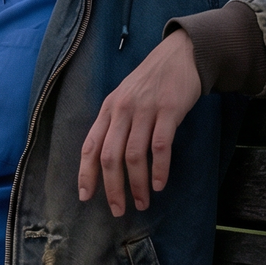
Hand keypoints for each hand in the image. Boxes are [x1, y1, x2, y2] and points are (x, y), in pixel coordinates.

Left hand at [77, 30, 202, 215]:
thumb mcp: (124, 98)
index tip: (85, 196)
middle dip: (112, 187)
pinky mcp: (169, 110)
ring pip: (135, 155)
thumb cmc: (150, 82)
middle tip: (118, 210)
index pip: (90, 146)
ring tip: (141, 202)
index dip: (86, 173)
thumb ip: (114, 125)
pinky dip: (159, 169)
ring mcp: (145, 109)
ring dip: (137, 184)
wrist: (180, 55)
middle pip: (110, 156)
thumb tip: (105, 161)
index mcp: (108, 109)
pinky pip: (160, 146)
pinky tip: (159, 185)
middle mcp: (122, 110)